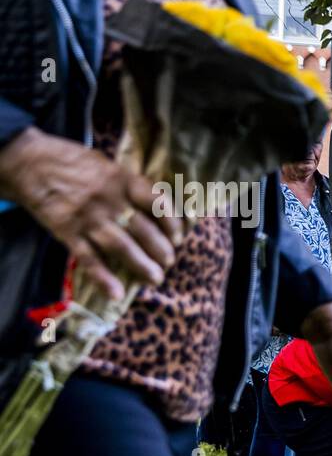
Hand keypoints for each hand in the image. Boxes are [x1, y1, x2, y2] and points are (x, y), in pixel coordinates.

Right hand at [0, 126, 182, 298]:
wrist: (28, 162)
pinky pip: (88, 258)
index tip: (178, 237)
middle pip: (143, 230)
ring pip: (121, 247)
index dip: (172, 223)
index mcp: (122, 180)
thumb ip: (130, 186)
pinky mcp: (67, 231)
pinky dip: (103, 278)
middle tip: (168, 262)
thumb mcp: (107, 165)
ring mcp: (88, 217)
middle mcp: (109, 200)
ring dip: (141, 266)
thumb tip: (158, 210)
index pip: (157, 203)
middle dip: (160, 250)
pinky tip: (116, 293)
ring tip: (155, 279)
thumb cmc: (73, 162)